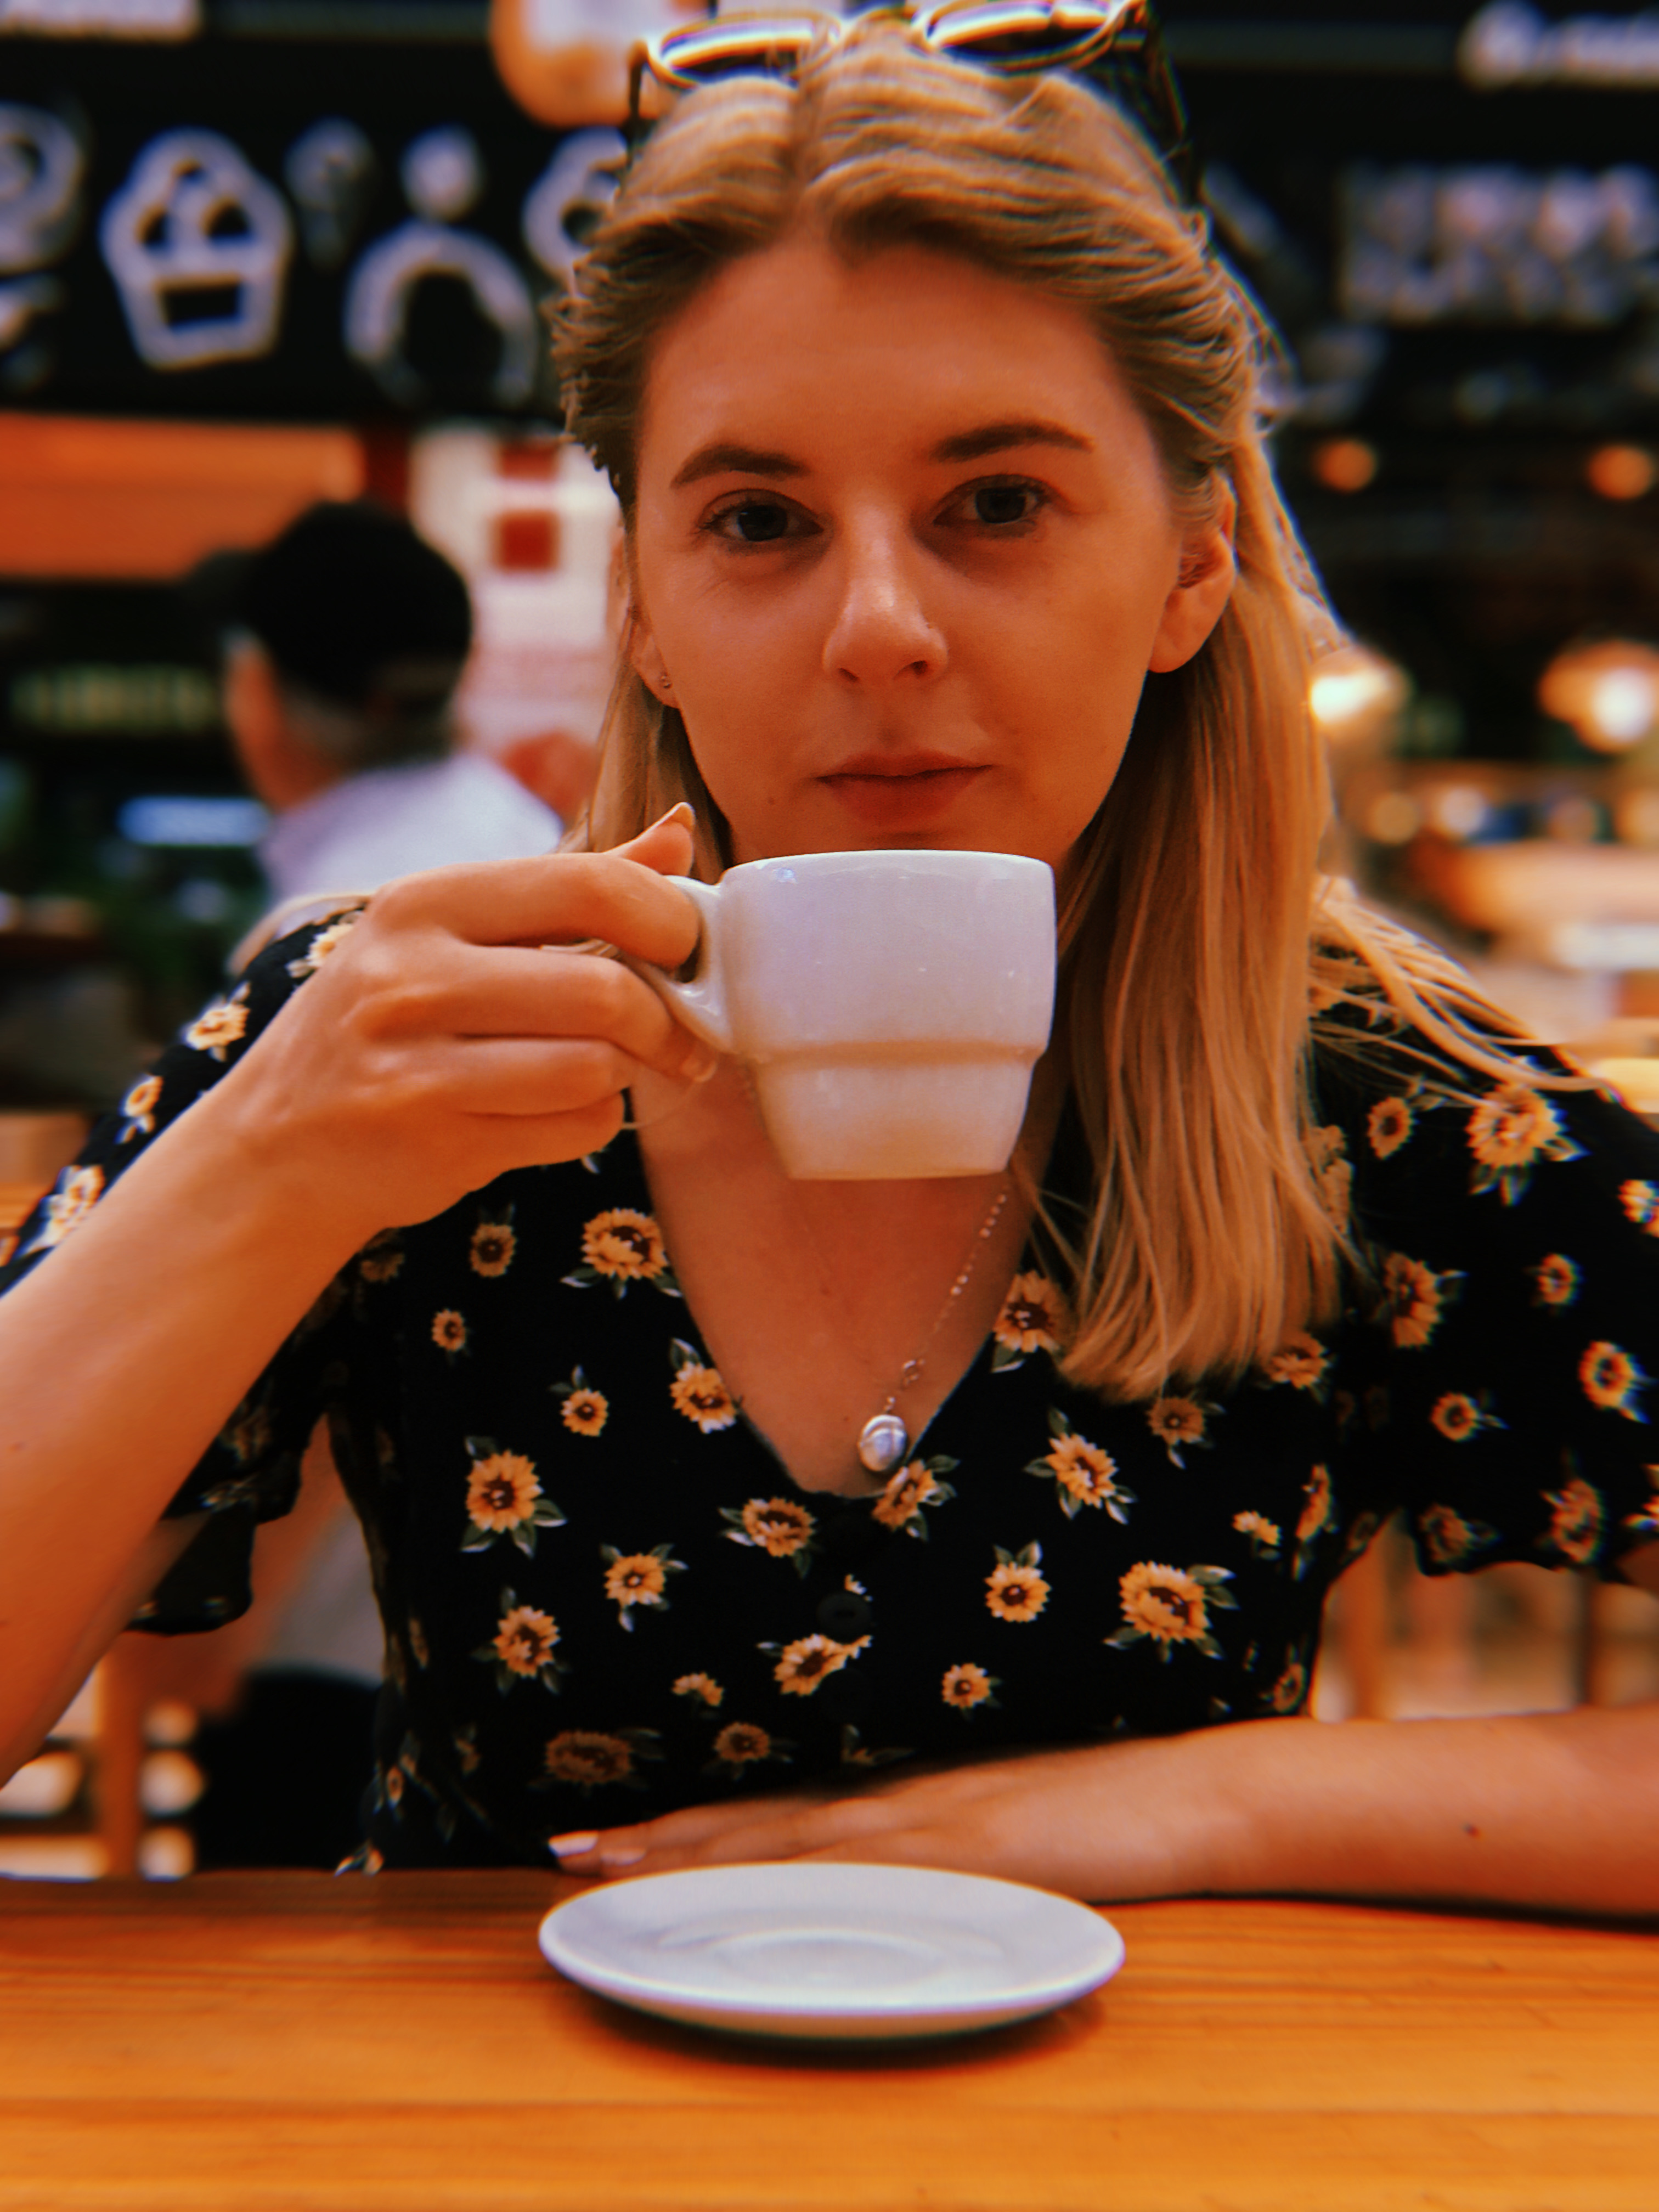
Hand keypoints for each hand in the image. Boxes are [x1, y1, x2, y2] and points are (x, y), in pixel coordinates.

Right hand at [197, 806, 710, 1246]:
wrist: (277, 1141)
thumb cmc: (389, 1023)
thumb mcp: (455, 933)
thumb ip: (572, 885)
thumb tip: (679, 833)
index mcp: (425, 902)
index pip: (588, 884)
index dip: (668, 919)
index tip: (686, 948)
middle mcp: (411, 977)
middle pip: (605, 990)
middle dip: (665, 1019)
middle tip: (675, 1036)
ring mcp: (417, 1066)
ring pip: (596, 1066)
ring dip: (630, 1074)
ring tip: (617, 1070)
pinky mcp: (437, 1143)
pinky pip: (576, 1129)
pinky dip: (594, 1122)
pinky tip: (562, 1111)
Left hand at [547, 1740, 1210, 1904]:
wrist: (1193, 1790)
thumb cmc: (1106, 1811)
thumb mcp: (1001, 1833)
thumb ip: (936, 1853)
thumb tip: (875, 1881)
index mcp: (903, 1800)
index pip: (772, 1818)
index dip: (686, 1830)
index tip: (607, 1840)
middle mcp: (901, 1803)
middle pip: (759, 1826)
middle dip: (660, 1844)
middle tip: (570, 1855)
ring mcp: (935, 1824)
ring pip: (793, 1842)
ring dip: (701, 1857)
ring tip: (618, 1869)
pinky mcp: (977, 1853)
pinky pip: (875, 1873)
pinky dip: (807, 1883)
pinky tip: (755, 1895)